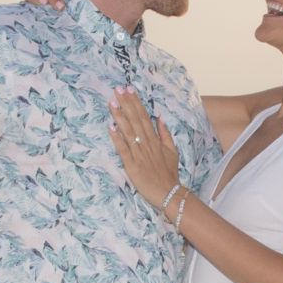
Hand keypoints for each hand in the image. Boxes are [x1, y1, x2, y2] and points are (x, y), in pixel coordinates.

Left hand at [110, 87, 182, 210]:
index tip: (129, 90)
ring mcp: (139, 154)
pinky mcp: (132, 165)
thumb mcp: (172, 151)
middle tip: (117, 89)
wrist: (169, 193)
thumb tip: (160, 117)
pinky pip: (123, 149)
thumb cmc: (169, 173)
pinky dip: (117, 138)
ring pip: (128, 131)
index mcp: (155, 140)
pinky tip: (110, 127)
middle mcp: (147, 144)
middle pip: (135, 120)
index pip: (144, 116)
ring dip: (119, 116)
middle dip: (126, 103)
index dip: (136, 102)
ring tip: (112, 102)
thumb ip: (165, 134)